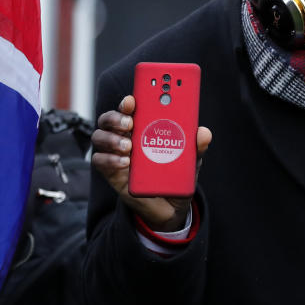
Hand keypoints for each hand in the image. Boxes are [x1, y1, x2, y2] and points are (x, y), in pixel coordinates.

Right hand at [91, 95, 211, 231]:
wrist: (169, 205)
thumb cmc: (176, 174)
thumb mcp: (190, 160)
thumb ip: (196, 147)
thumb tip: (204, 133)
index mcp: (143, 126)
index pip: (132, 108)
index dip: (129, 101)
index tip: (132, 99)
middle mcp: (125, 135)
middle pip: (110, 118)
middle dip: (117, 117)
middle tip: (130, 123)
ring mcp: (115, 153)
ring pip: (100, 136)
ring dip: (112, 138)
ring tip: (129, 146)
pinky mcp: (110, 172)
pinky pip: (100, 161)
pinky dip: (110, 159)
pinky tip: (125, 162)